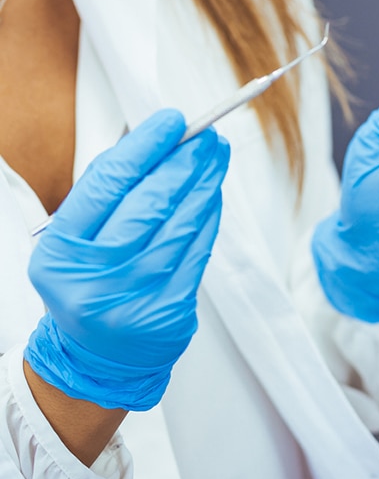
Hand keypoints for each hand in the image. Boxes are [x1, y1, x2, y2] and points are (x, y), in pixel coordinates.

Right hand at [24, 109, 229, 410]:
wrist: (98, 357)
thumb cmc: (90, 281)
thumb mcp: (77, 241)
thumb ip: (110, 193)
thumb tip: (162, 141)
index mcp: (60, 253)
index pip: (107, 185)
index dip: (145, 147)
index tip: (172, 121)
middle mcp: (94, 278)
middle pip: (150, 202)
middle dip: (184, 162)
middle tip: (207, 135)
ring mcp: (134, 298)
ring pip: (181, 224)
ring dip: (205, 184)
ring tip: (217, 156)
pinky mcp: (170, 313)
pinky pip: (198, 251)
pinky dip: (209, 216)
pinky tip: (213, 194)